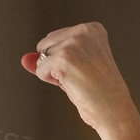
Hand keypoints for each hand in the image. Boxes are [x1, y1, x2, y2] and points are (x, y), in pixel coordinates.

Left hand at [20, 22, 139, 139]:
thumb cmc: (101, 92)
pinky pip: (40, 70)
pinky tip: (72, 84)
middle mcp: (84, 31)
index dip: (64, 59)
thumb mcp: (75, 68)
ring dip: (54, 73)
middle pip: (46, 43)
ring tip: (77, 80)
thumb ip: (50, 58)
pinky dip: (50, 81)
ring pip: (43, 56)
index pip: (57, 38)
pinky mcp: (64, 58)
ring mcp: (73, 43)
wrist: (114, 110)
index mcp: (92, 29)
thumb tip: (25, 59)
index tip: (85, 69)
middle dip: (55, 63)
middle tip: (80, 76)